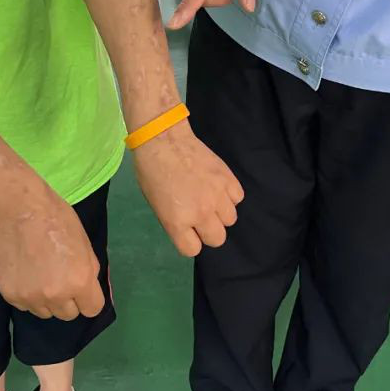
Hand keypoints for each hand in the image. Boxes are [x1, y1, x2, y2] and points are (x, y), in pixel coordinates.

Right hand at [0, 186, 104, 320]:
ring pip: (45, 313)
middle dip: (68, 300)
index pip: (92, 310)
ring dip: (47, 300)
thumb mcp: (86, 245)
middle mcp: (55, 296)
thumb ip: (90, 272)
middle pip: (68, 315)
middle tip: (59, 278)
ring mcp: (30, 297)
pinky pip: (25, 306)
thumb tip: (88, 290)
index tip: (81, 287)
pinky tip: (25, 274)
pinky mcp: (10, 295)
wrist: (21, 210)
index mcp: (79, 283)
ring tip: (40, 275)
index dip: (88, 298)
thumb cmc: (59, 221)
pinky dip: (27, 295)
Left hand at [133, 122, 244, 255]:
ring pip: (231, 219)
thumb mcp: (156, 204)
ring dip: (221, 213)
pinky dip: (230, 196)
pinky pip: (238, 198)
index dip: (190, 240)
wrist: (164, 140)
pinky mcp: (229, 180)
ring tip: (211, 198)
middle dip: (209, 231)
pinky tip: (218, 186)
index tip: (187, 230)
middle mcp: (200, 214)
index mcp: (177, 223)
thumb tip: (190, 227)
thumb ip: (176, 221)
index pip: (193, 250)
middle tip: (201, 216)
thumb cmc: (152, 171)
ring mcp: (217, 196)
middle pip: (217, 239)